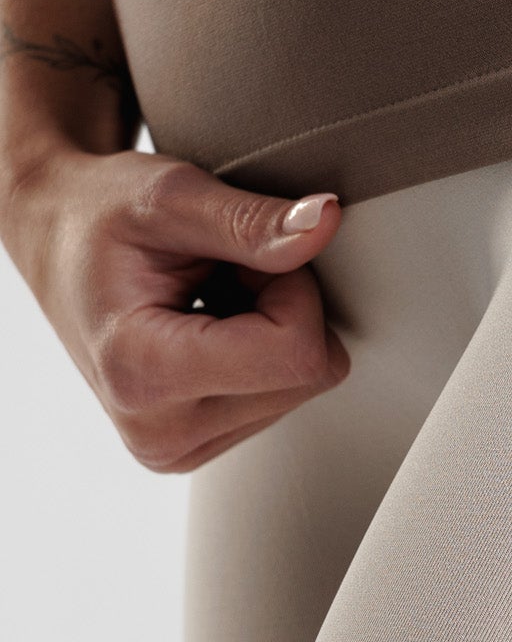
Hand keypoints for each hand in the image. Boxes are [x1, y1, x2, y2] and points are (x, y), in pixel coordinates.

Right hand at [3, 145, 349, 470]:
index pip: (296, 355)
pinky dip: (262, 348)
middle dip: (285, 305)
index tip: (244, 255)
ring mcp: (177, 447)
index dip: (293, 286)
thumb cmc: (100, 214)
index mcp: (143, 375)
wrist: (57, 241)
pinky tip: (213, 322)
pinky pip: (283, 395)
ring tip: (211, 294)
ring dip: (273, 325)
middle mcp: (159, 433)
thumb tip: (324, 224)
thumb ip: (251, 220)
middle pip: (309, 375)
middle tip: (224, 272)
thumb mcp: (172, 195)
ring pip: (303, 385)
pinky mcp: (196, 444)